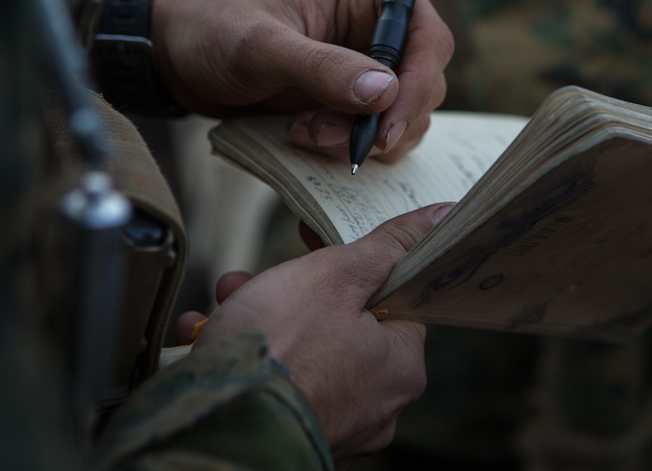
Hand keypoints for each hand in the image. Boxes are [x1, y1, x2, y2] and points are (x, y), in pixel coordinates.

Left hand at [151, 0, 453, 161]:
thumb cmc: (215, 28)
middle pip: (423, 85)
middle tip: (325, 137)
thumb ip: (322, 68)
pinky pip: (376, 134)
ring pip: (404, 117)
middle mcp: (381, 25)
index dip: (416, 86)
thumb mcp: (263, 46)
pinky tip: (303, 136)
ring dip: (360, 138)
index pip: (428, 39)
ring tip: (303, 132)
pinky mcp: (352, 100)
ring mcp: (369, 66)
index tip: (386, 128)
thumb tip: (383, 93)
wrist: (178, 53)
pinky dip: (347, 146)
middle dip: (381, 121)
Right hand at [184, 202, 453, 459]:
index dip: (351, 269)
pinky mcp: (292, 435)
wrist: (217, 423)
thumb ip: (388, 245)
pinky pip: (274, 386)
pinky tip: (208, 342)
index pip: (391, 302)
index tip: (314, 250)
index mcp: (400, 367)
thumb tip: (443, 216)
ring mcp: (334, 424)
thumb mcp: (336, 276)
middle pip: (338, 325)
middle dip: (287, 295)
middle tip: (253, 281)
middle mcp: (376, 406)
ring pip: (300, 354)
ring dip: (258, 322)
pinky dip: (245, 360)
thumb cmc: (282, 348)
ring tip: (224, 306)